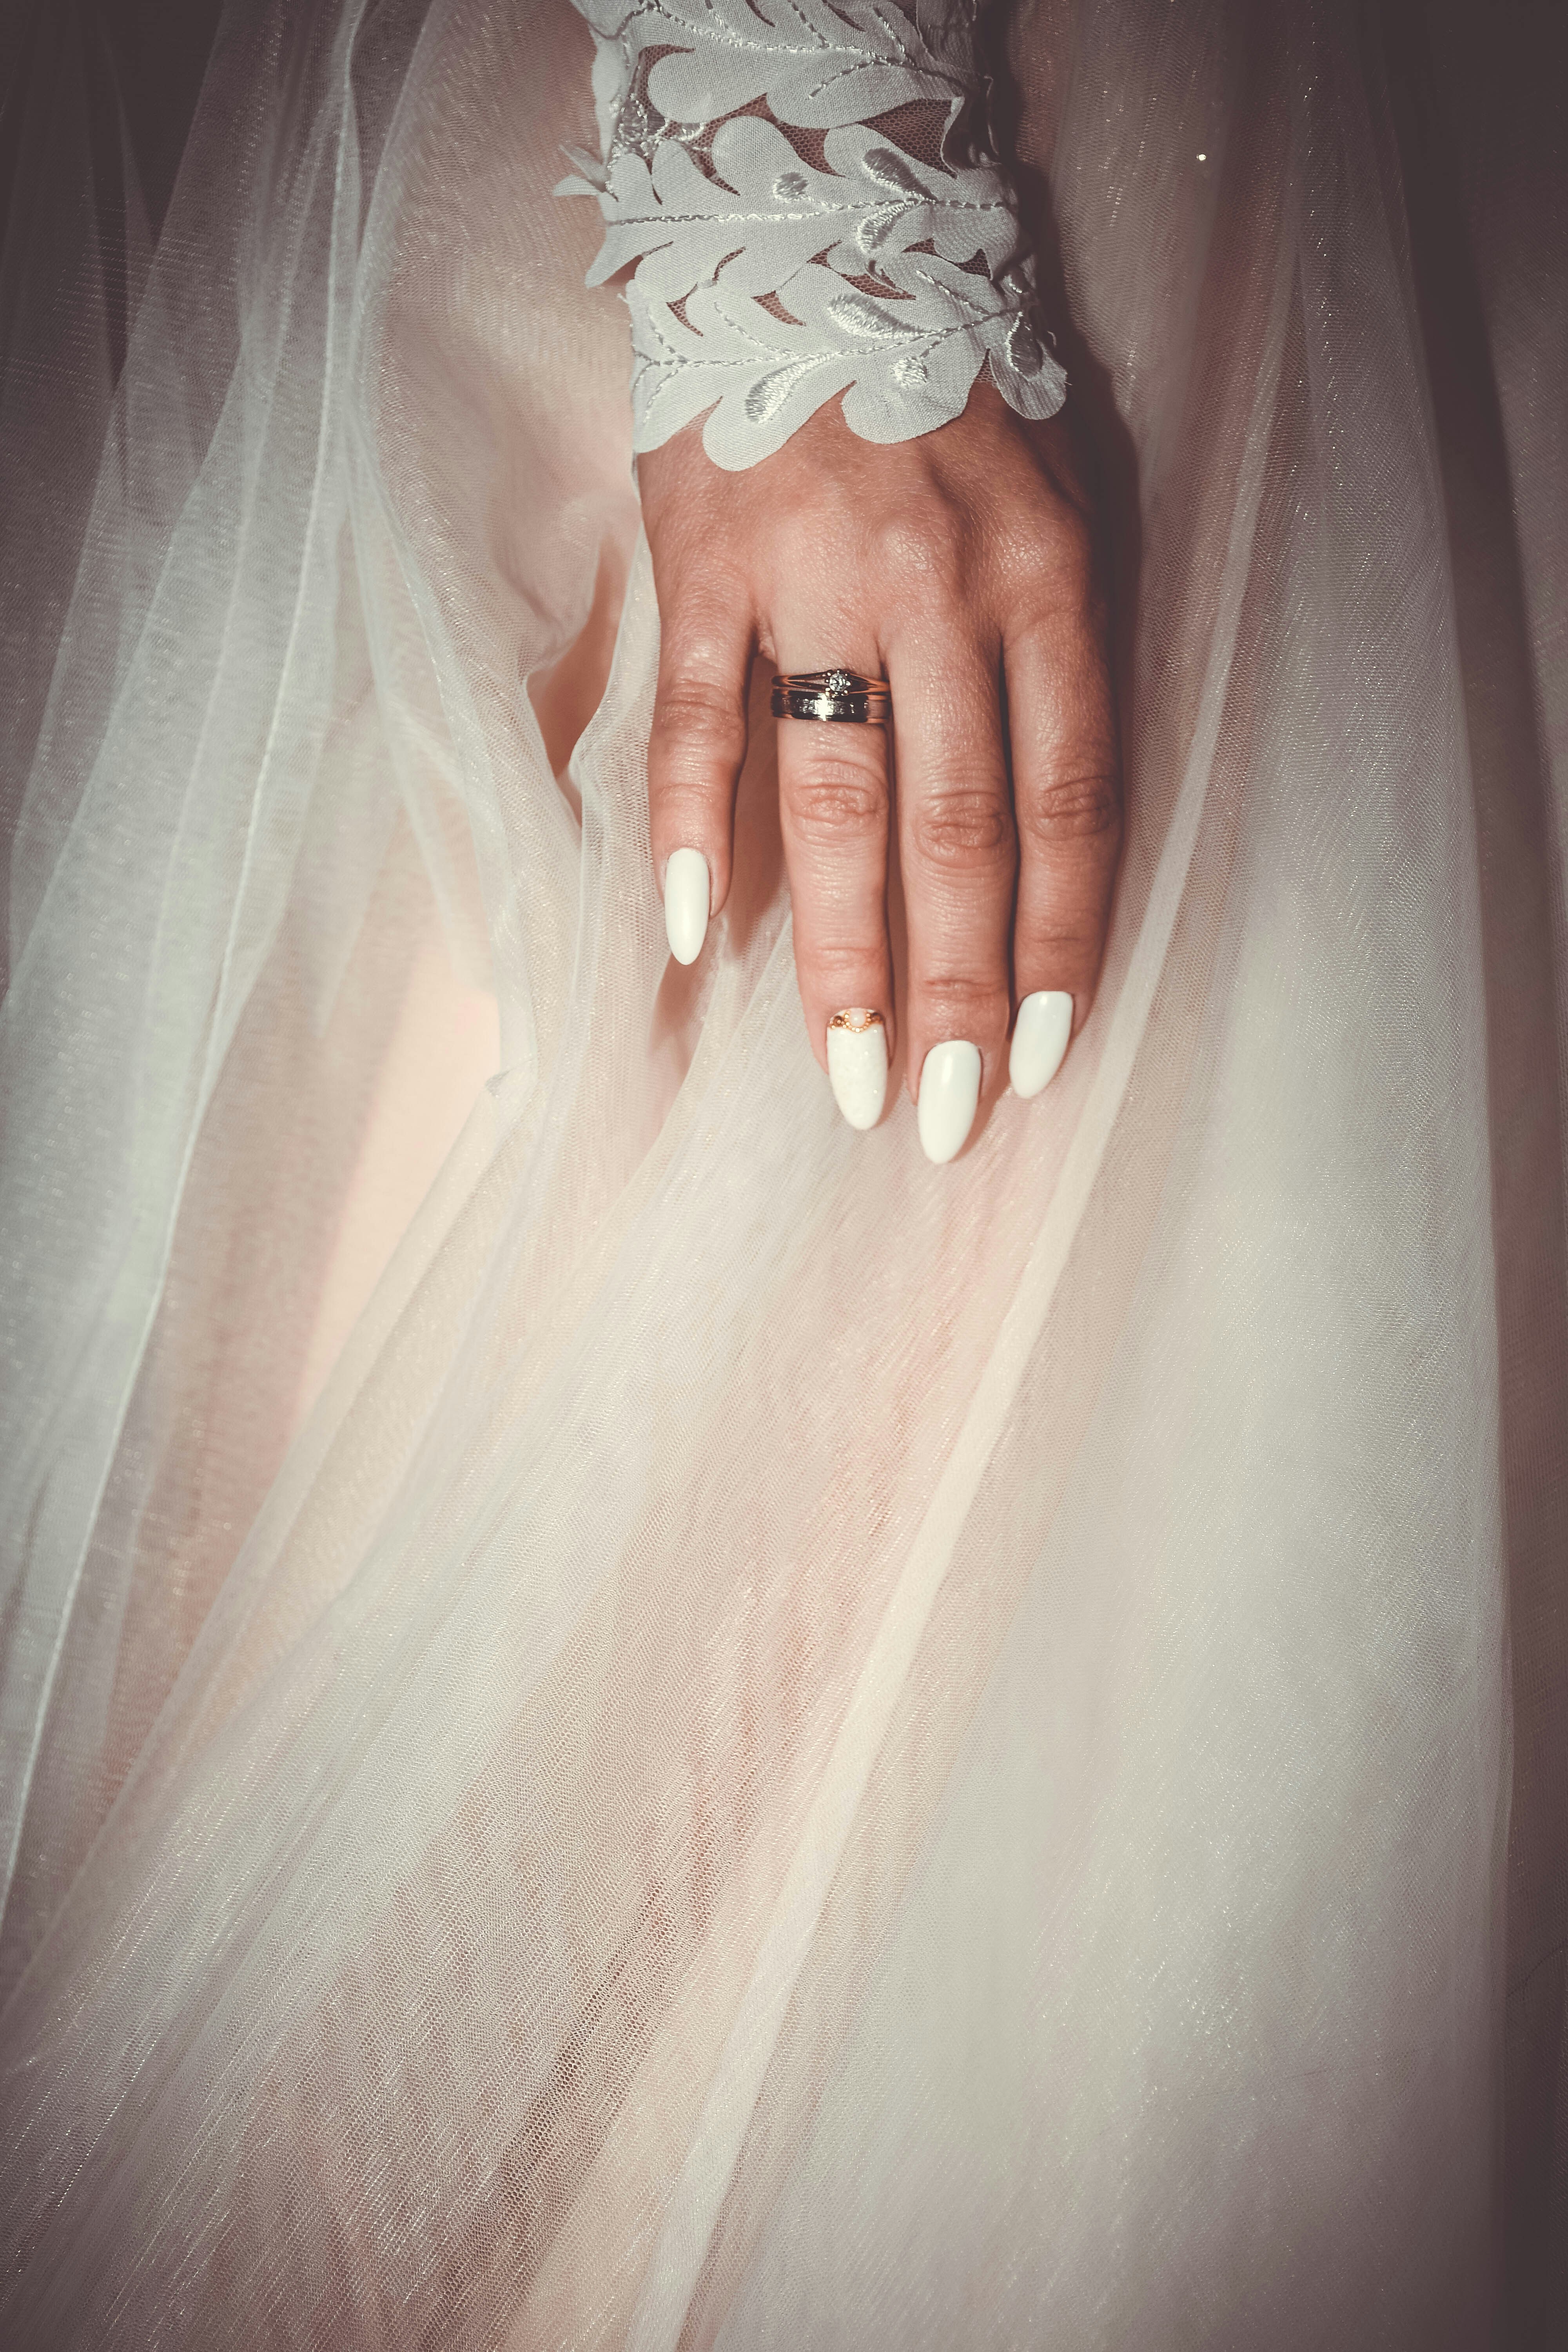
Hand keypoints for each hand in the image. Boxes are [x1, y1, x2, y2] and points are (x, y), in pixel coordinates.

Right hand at [637, 379, 1120, 1161]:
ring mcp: (815, 580)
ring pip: (836, 798)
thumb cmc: (952, 395)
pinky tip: (690, 940)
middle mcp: (941, 591)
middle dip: (954, 990)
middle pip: (956, 831)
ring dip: (839, 954)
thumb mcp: (1057, 500)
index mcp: (1045, 582)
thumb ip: (1056, 656)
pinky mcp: (705, 566)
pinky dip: (692, 831)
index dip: (1058, 943)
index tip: (1042, 1056)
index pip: (1066, 804)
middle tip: (942, 1117)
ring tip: (842, 1077)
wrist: (816, 239)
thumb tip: (1045, 846)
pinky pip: (696, 720)